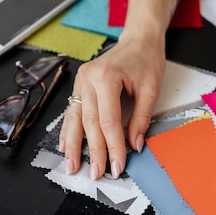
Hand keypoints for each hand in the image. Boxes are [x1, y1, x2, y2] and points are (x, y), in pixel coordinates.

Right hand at [59, 36, 164, 179]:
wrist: (139, 40)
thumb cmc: (147, 60)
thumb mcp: (151, 89)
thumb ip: (141, 118)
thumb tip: (134, 145)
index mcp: (106, 77)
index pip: (108, 121)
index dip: (113, 146)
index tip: (117, 166)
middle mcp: (88, 79)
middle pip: (89, 123)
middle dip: (93, 150)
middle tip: (96, 173)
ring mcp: (80, 81)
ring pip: (75, 119)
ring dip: (73, 145)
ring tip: (72, 166)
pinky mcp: (80, 85)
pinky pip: (72, 111)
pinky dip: (68, 130)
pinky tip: (64, 145)